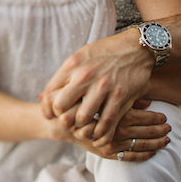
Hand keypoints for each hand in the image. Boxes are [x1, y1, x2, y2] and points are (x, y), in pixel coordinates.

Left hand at [39, 27, 154, 144]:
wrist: (137, 47)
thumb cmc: (106, 53)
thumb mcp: (81, 57)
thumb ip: (64, 77)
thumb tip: (43, 97)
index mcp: (73, 65)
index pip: (50, 94)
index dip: (48, 110)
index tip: (52, 116)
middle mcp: (86, 76)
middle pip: (62, 109)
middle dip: (64, 118)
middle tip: (70, 121)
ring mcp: (104, 87)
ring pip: (83, 119)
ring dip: (83, 127)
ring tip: (85, 127)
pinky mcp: (121, 97)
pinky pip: (106, 124)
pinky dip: (100, 133)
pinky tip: (99, 134)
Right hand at [53, 104, 170, 161]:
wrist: (62, 122)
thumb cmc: (83, 103)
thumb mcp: (100, 94)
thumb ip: (126, 97)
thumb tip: (148, 101)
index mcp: (113, 114)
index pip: (140, 117)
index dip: (154, 118)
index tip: (165, 116)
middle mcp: (113, 130)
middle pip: (142, 132)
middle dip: (158, 130)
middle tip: (170, 128)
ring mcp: (110, 144)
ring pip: (138, 145)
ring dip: (155, 143)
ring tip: (167, 140)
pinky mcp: (106, 153)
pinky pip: (128, 157)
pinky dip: (142, 155)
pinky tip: (153, 152)